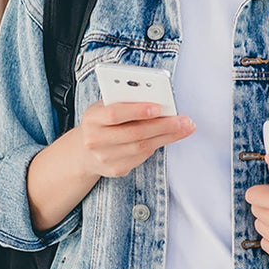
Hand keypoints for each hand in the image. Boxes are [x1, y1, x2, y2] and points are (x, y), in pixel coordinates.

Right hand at [78, 101, 194, 177]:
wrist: (83, 151)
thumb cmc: (102, 121)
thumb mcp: (106, 106)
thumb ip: (126, 101)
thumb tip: (159, 99)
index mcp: (92, 118)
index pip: (115, 114)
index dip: (137, 110)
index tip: (159, 106)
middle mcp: (95, 140)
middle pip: (134, 133)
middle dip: (163, 125)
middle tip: (184, 120)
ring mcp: (104, 158)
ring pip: (142, 147)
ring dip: (168, 136)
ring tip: (185, 127)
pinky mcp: (115, 169)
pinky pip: (142, 157)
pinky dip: (159, 145)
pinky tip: (171, 136)